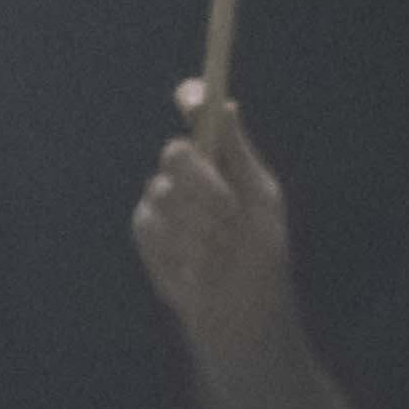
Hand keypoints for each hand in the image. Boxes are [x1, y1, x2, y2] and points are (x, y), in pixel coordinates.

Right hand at [134, 87, 302, 345]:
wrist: (243, 310)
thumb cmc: (261, 253)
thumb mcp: (261, 200)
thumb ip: (239, 153)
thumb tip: (225, 104)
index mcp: (220, 159)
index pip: (198, 116)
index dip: (192, 99)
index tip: (192, 98)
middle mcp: (187, 173)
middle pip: (174, 152)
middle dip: (203, 183)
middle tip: (230, 212)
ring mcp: (162, 201)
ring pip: (163, 192)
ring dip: (199, 225)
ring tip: (221, 252)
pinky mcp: (146, 232)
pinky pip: (150, 224)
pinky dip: (179, 246)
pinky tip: (197, 266)